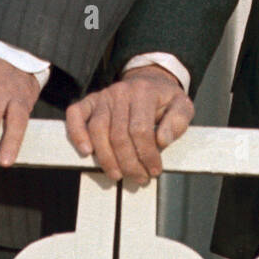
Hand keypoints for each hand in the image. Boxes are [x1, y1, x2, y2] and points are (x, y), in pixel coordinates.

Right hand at [65, 64, 193, 183]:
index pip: (140, 130)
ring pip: (98, 130)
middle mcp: (121, 92)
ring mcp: (103, 96)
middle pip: (118, 135)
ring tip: (118, 175)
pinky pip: (76, 114)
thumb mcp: (182, 105)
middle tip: (139, 178)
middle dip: (129, 163)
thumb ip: (178, 121)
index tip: (154, 170)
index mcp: (144, 92)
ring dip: (106, 158)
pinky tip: (86, 152)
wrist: (149, 80)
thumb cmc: (165, 99)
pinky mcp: (90, 101)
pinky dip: (77, 133)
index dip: (147, 155)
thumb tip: (162, 140)